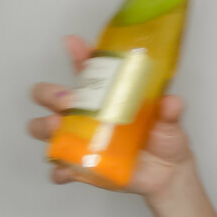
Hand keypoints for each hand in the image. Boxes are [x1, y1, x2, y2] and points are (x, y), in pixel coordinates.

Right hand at [27, 35, 195, 199]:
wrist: (166, 174)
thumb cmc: (164, 139)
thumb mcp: (170, 123)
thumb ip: (170, 112)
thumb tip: (172, 102)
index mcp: (105, 95)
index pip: (86, 68)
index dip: (78, 53)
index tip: (73, 43)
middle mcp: (85, 114)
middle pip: (51, 96)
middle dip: (50, 94)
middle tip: (66, 100)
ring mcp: (79, 140)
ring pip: (44, 128)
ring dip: (45, 126)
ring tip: (57, 127)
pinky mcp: (81, 167)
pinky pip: (59, 168)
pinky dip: (58, 169)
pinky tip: (65, 170)